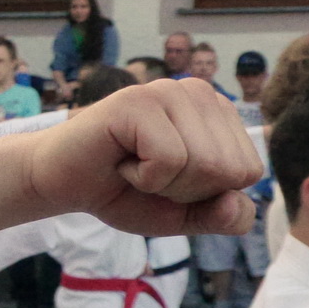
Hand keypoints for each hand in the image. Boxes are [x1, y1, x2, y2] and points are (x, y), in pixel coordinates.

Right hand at [26, 77, 262, 236]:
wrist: (59, 182)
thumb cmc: (120, 191)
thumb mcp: (181, 214)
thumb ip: (220, 216)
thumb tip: (237, 205)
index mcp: (218, 113)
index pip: (249, 171)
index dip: (206, 193)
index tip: (168, 180)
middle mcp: (199, 92)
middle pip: (229, 169)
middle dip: (186, 191)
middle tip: (147, 174)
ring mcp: (168, 91)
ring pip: (204, 164)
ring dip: (163, 185)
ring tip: (133, 167)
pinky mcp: (138, 100)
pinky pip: (169, 160)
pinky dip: (143, 178)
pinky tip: (120, 162)